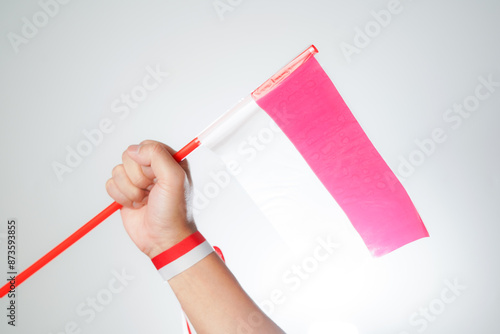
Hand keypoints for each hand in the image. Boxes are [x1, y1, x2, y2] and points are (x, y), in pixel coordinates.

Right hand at [106, 140, 196, 257]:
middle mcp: (152, 168)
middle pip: (129, 157)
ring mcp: (137, 181)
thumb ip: (157, 155)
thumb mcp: (174, 178)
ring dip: (130, 190)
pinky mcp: (124, 193)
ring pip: (118, 171)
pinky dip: (121, 197)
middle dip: (138, 179)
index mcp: (168, 160)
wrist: (163, 239)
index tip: (156, 179)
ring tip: (144, 200)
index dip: (146, 163)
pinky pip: (110, 184)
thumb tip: (134, 149)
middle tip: (151, 192)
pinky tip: (136, 205)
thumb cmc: (174, 211)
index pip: (146, 146)